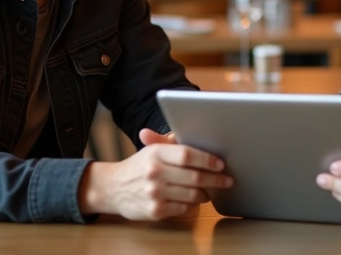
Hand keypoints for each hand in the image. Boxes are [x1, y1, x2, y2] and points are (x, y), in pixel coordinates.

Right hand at [79, 128, 231, 220]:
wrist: (113, 188)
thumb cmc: (139, 167)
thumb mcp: (152, 150)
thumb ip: (171, 142)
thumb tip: (191, 129)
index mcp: (156, 153)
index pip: (188, 155)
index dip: (207, 160)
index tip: (220, 164)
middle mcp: (154, 172)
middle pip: (194, 176)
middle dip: (215, 179)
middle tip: (227, 180)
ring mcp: (154, 193)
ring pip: (192, 195)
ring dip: (206, 193)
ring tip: (211, 190)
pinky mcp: (155, 211)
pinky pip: (184, 209)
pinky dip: (192, 205)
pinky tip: (194, 200)